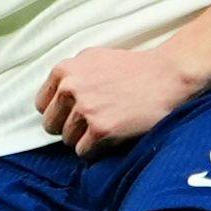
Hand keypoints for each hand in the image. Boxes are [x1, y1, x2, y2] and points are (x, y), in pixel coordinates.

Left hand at [37, 42, 210, 152]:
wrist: (167, 77)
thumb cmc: (133, 68)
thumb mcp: (93, 58)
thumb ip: (70, 75)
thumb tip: (53, 95)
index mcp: (64, 71)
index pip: (42, 105)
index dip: (58, 112)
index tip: (73, 114)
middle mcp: (70, 89)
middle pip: (51, 125)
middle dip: (68, 127)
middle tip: (91, 124)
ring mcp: (85, 110)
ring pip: (68, 140)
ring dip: (84, 139)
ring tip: (105, 127)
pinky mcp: (101, 130)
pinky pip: (83, 152)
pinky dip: (95, 150)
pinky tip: (111, 137)